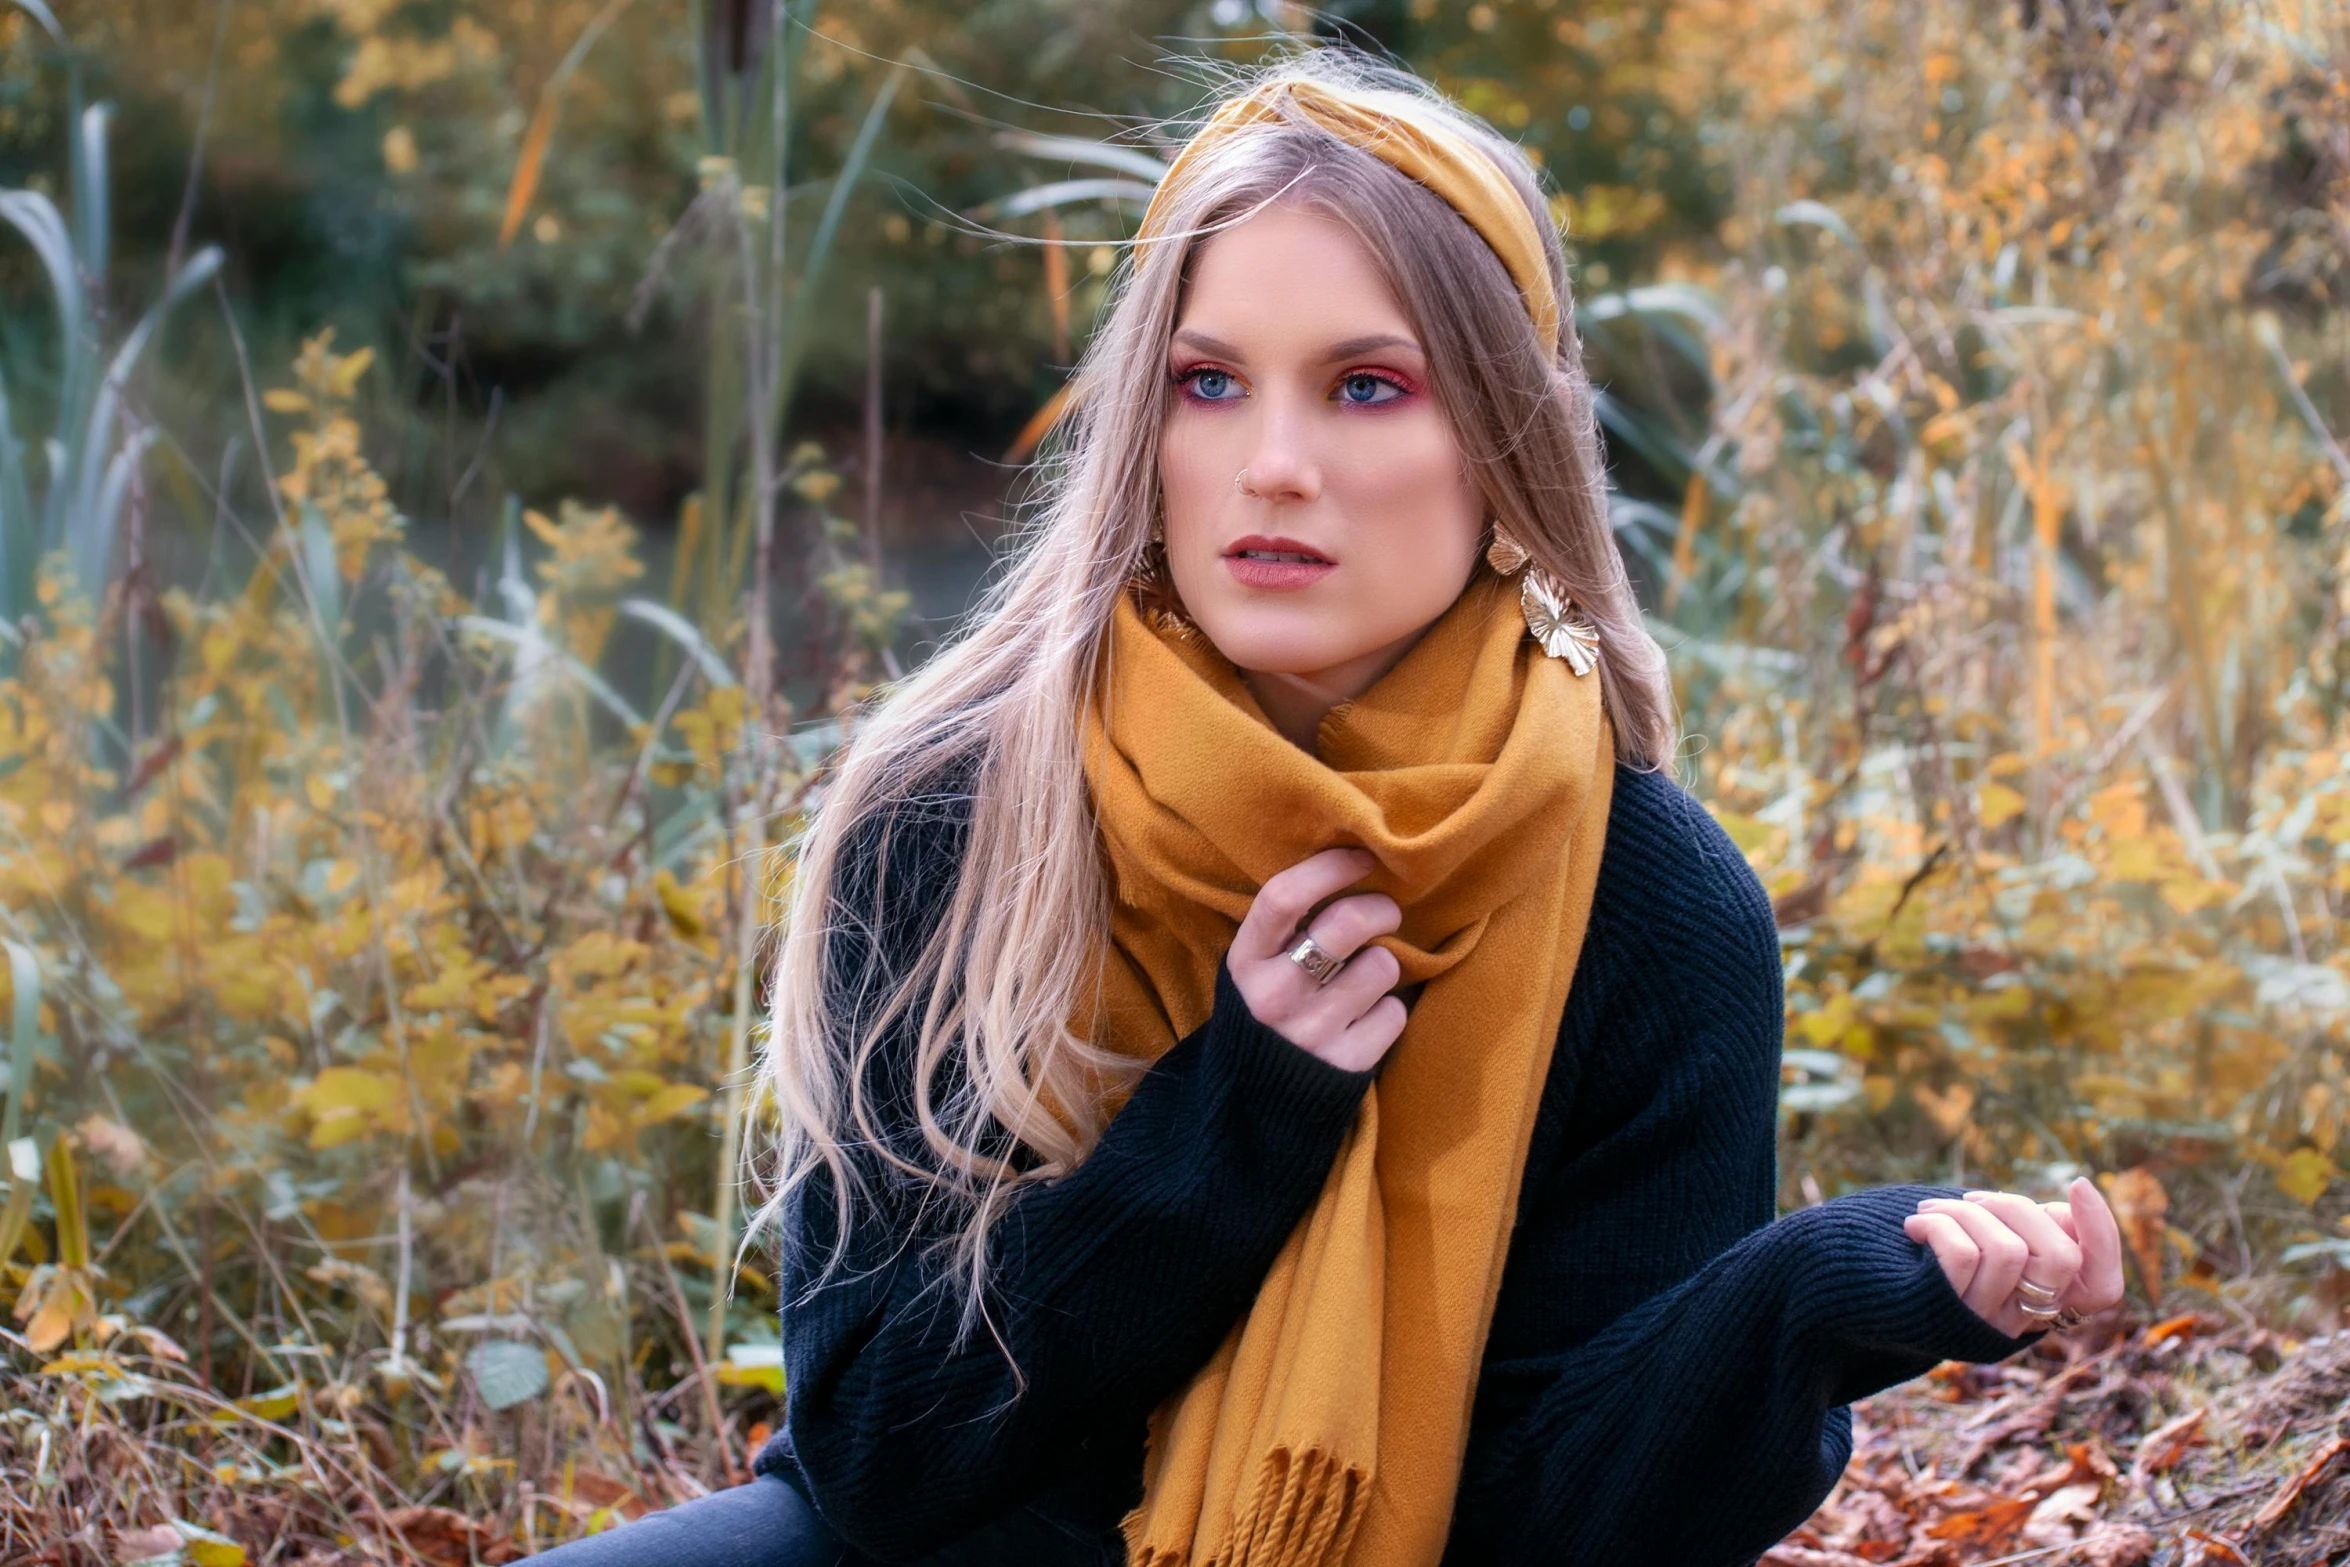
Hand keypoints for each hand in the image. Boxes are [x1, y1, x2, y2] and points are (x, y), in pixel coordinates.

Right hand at [1229, 847, 1405, 1072]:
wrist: (1254, 1105)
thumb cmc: (1264, 1016)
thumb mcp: (1253, 969)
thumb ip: (1285, 929)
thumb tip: (1351, 869)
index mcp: (1245, 962)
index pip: (1284, 897)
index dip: (1330, 868)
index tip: (1362, 858)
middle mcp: (1273, 996)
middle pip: (1347, 922)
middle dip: (1380, 909)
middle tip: (1385, 914)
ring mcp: (1311, 1032)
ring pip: (1382, 965)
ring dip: (1384, 966)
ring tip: (1365, 979)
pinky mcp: (1346, 1065)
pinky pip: (1395, 1013)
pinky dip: (1389, 1011)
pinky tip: (1366, 1019)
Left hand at [1902, 1176, 2126, 1337]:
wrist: (1871, 1289)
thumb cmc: (1942, 1251)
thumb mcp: (1997, 1240)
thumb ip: (2036, 1230)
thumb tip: (2073, 1204)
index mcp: (2045, 1300)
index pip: (2102, 1288)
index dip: (2102, 1236)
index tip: (2078, 1183)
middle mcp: (2024, 1319)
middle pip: (2060, 1258)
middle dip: (2016, 1208)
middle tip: (1973, 1201)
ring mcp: (1988, 1320)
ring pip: (2007, 1251)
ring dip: (1965, 1213)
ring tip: (1931, 1211)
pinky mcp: (1950, 1314)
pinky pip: (1963, 1256)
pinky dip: (1937, 1225)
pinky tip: (1915, 1227)